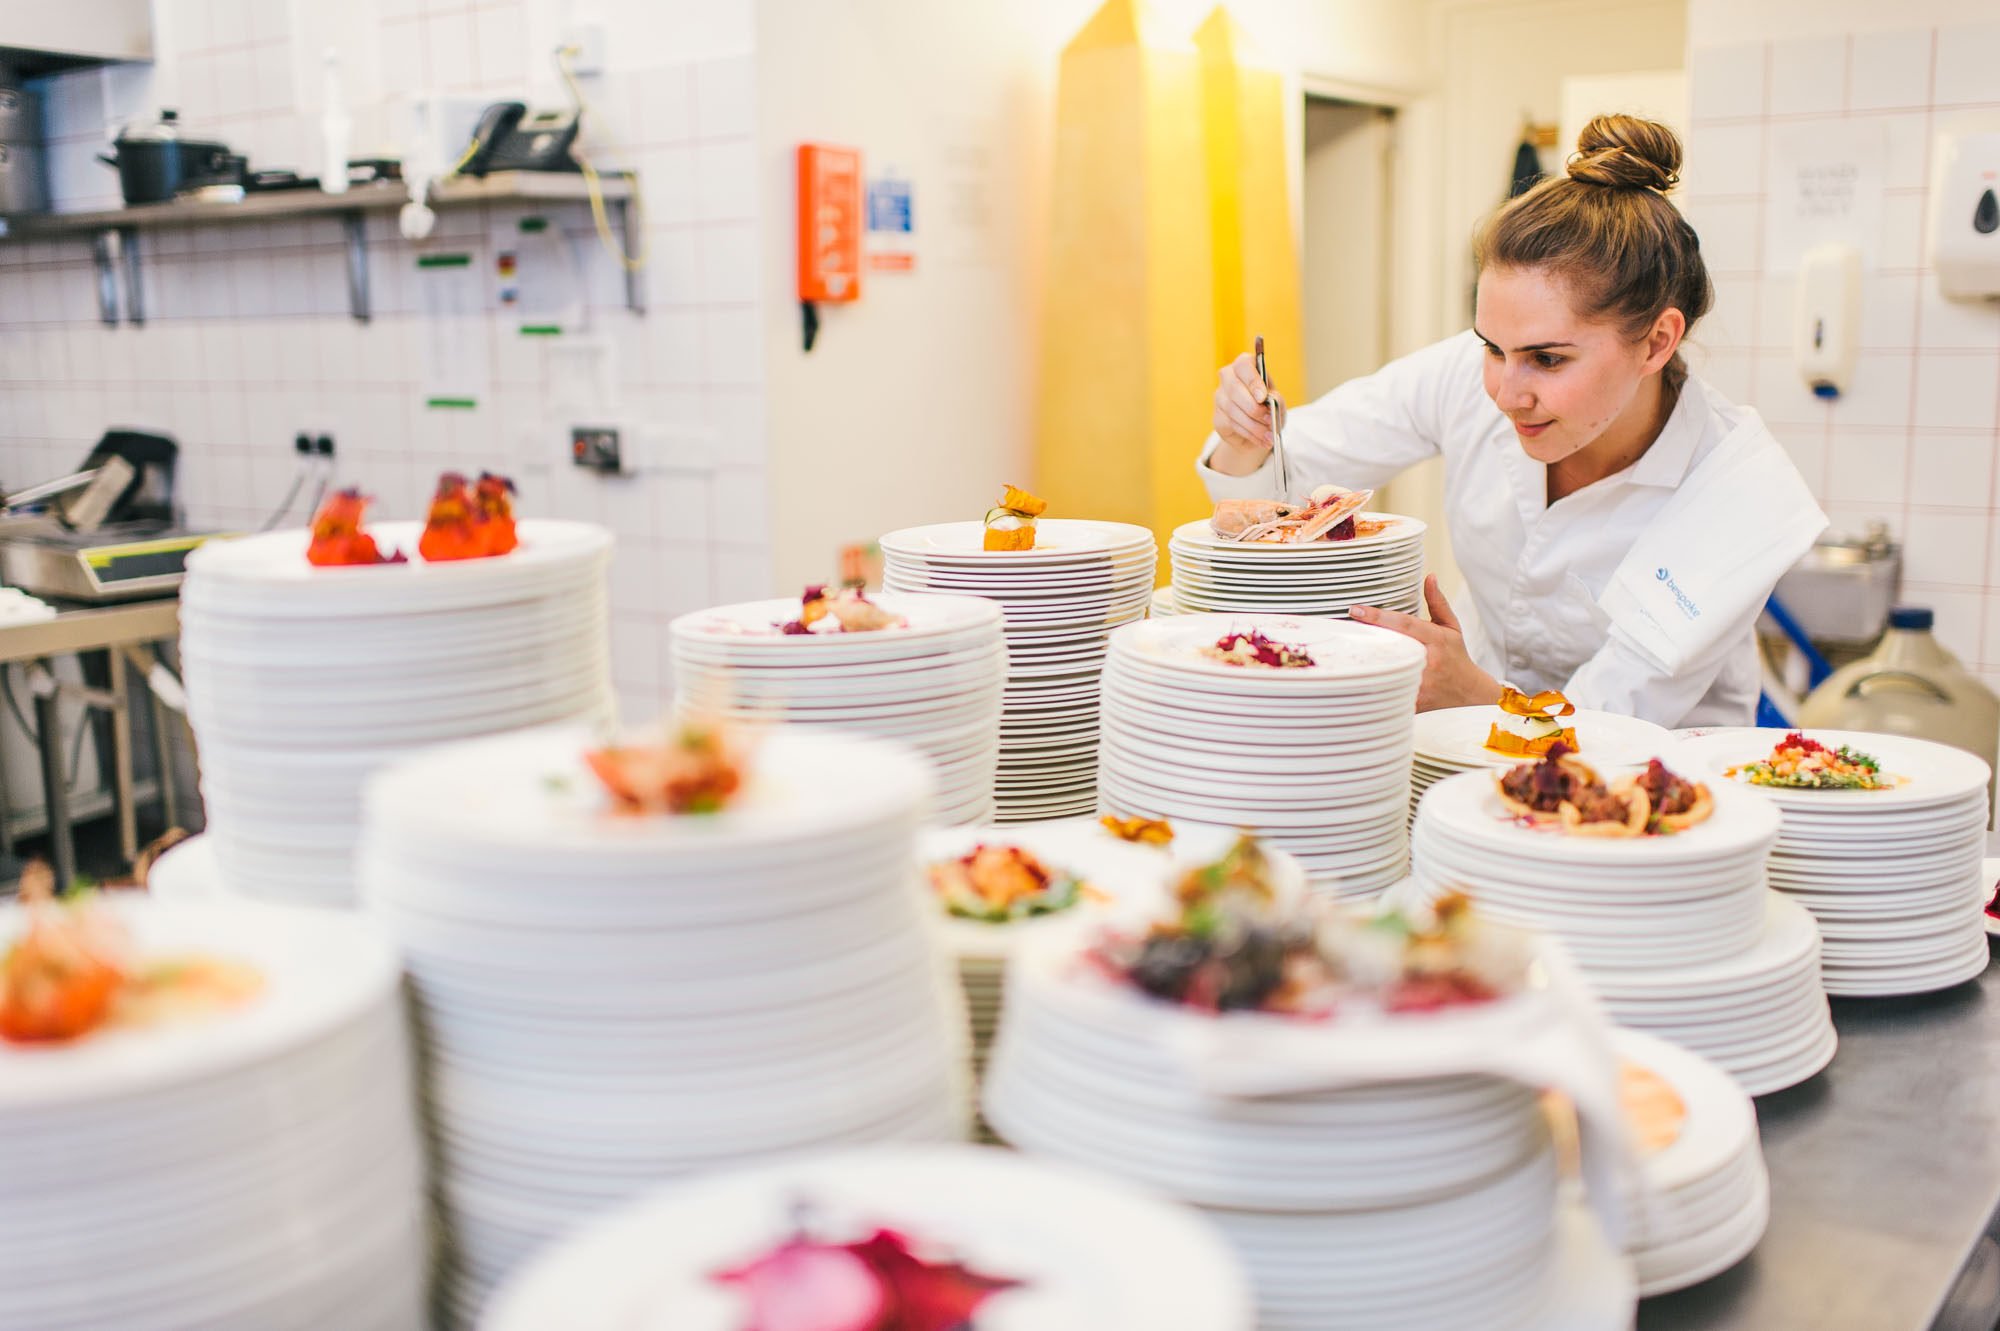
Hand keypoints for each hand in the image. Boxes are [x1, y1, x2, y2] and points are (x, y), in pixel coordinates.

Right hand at [1209, 353, 1274, 476]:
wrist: (1259, 429)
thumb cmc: (1268, 408)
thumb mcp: (1277, 402)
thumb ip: (1276, 399)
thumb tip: (1270, 402)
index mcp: (1244, 366)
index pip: (1243, 366)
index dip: (1253, 381)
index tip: (1262, 397)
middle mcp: (1228, 378)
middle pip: (1234, 389)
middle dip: (1254, 408)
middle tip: (1269, 420)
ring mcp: (1219, 398)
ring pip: (1233, 410)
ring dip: (1254, 425)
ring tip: (1269, 435)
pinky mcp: (1217, 418)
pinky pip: (1231, 425)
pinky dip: (1249, 434)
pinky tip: (1261, 440)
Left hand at [1350, 576, 1501, 711]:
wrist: (1469, 693)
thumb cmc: (1456, 657)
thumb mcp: (1451, 627)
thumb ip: (1437, 602)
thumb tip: (1429, 577)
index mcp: (1436, 640)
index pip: (1404, 624)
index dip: (1378, 616)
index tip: (1355, 609)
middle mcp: (1428, 662)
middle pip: (1389, 648)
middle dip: (1365, 640)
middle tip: (1342, 632)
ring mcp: (1421, 684)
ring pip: (1387, 673)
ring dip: (1366, 664)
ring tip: (1344, 657)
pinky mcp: (1414, 702)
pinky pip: (1389, 693)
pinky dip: (1374, 688)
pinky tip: (1357, 682)